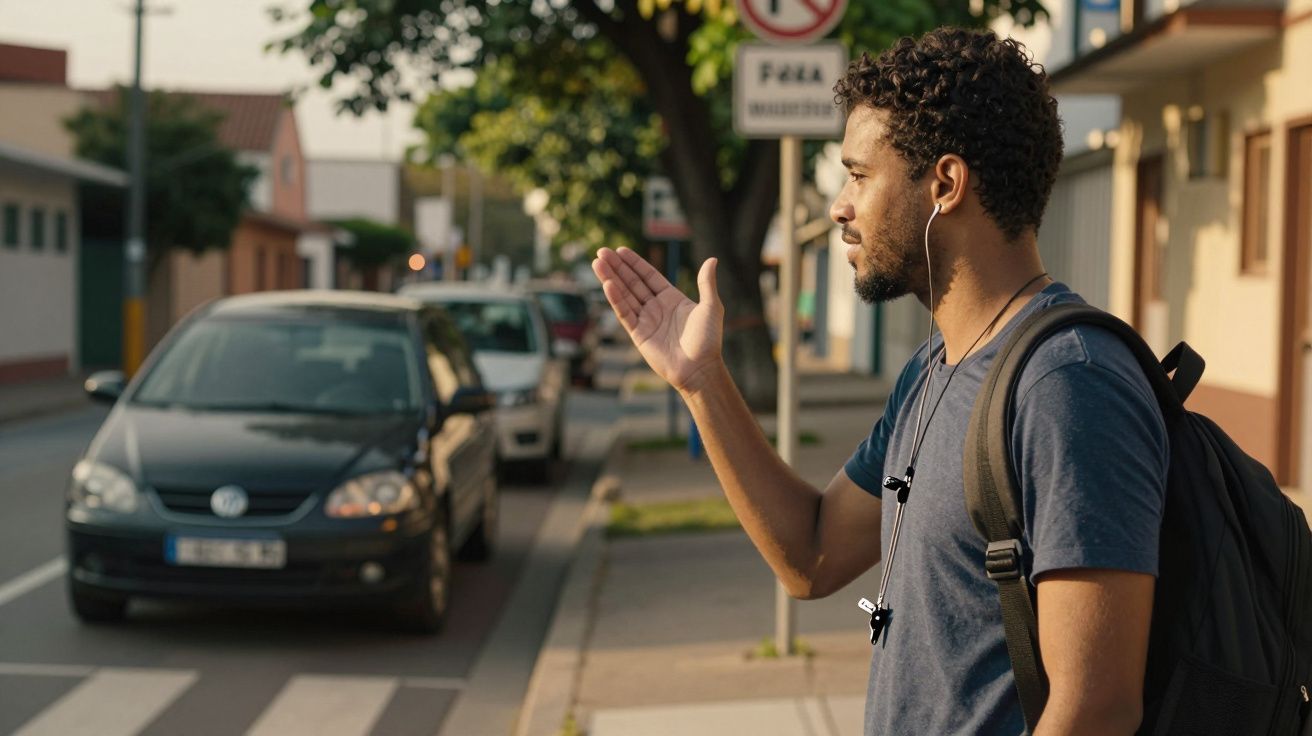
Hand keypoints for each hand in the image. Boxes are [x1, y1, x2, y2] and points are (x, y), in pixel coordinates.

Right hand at [592, 247, 723, 393]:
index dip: (635, 263)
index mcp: (672, 299)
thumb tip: (713, 259)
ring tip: (597, 263)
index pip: (649, 276)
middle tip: (602, 252)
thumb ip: (706, 283)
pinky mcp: (639, 335)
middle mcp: (656, 308)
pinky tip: (607, 284)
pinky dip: (616, 299)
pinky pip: (625, 313)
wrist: (699, 368)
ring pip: (625, 295)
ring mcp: (646, 321)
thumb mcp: (711, 307)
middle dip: (617, 267)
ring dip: (611, 279)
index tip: (620, 250)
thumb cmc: (708, 340)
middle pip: (633, 283)